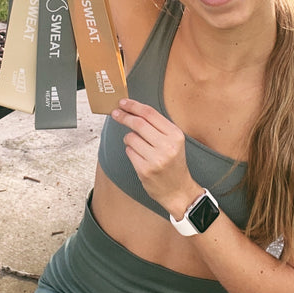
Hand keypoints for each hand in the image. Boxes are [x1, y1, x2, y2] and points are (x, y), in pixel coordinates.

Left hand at [111, 97, 200, 216]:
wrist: (178, 190)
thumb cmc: (173, 162)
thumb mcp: (173, 141)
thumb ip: (158, 126)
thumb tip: (134, 109)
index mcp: (175, 135)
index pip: (150, 113)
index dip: (134, 105)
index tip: (123, 102)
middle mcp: (167, 146)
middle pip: (138, 123)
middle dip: (124, 116)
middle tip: (115, 113)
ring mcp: (156, 159)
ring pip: (131, 138)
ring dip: (128, 137)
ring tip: (135, 143)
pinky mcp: (145, 170)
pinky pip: (129, 152)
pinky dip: (130, 150)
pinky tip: (138, 155)